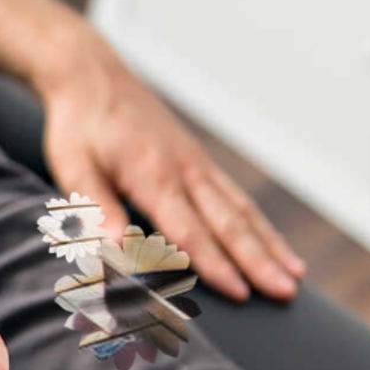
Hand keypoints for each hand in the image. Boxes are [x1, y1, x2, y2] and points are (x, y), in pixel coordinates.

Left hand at [34, 36, 305, 300]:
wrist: (91, 76)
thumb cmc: (78, 126)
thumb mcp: (73, 167)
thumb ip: (98, 209)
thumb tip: (115, 248)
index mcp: (153, 175)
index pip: (189, 230)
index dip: (215, 264)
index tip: (241, 293)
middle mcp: (184, 170)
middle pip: (229, 223)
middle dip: (259, 261)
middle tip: (287, 293)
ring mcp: (195, 163)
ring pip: (241, 209)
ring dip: (270, 244)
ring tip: (296, 274)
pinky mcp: (197, 158)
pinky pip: (234, 195)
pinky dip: (257, 222)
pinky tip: (272, 241)